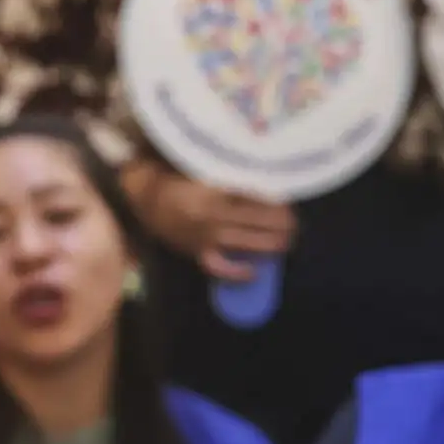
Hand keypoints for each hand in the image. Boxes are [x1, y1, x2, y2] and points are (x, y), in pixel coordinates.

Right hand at [145, 175, 294, 282]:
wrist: (147, 199)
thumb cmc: (180, 181)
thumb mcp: (207, 170)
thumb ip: (233, 177)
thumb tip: (266, 190)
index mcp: (218, 190)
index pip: (257, 198)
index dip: (277, 203)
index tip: (290, 205)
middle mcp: (215, 215)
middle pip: (258, 221)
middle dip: (281, 224)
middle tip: (296, 226)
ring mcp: (207, 236)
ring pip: (246, 243)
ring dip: (270, 244)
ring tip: (287, 244)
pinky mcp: (198, 253)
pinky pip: (220, 267)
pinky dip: (237, 272)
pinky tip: (254, 272)